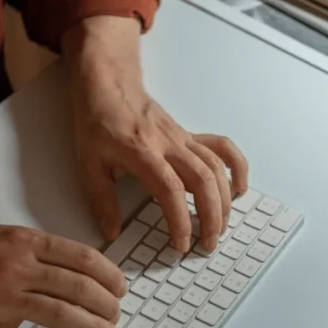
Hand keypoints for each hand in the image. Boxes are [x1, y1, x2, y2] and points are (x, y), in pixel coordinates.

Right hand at [0, 225, 126, 327]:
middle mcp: (18, 269)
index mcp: (22, 243)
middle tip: (116, 315)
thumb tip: (66, 261)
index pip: (81, 257)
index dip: (108, 274)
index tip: (120, 287)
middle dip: (106, 304)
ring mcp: (4, 302)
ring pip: (62, 315)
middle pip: (78, 287)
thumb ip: (29, 247)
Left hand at [63, 17, 248, 252]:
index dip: (179, 220)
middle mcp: (168, 144)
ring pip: (216, 168)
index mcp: (141, 152)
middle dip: (210, 216)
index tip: (180, 243)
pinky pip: (222, 148)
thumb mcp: (88, 163)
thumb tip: (112, 231)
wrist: (109, 83)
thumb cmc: (97, 121)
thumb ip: (101, 199)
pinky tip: (238, 189)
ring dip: (224, 201)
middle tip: (206, 244)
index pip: (170, 190)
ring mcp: (182, 139)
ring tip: (219, 229)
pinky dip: (235, 168)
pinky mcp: (189, 136)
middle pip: (202, 180)